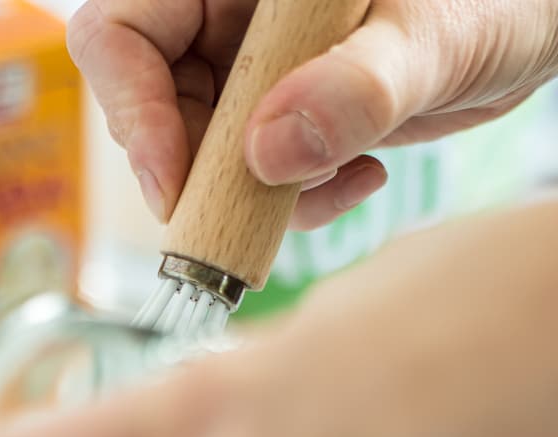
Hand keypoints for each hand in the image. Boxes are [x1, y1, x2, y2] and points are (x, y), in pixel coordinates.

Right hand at [68, 0, 557, 227]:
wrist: (535, 27)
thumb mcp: (433, 36)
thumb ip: (359, 87)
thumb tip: (271, 150)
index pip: (124, 29)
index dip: (132, 108)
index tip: (173, 184)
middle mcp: (231, 12)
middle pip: (149, 101)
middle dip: (196, 171)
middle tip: (250, 212)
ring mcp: (250, 66)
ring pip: (196, 152)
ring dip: (251, 197)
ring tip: (336, 184)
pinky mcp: (279, 113)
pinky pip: (248, 178)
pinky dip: (293, 202)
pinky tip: (358, 177)